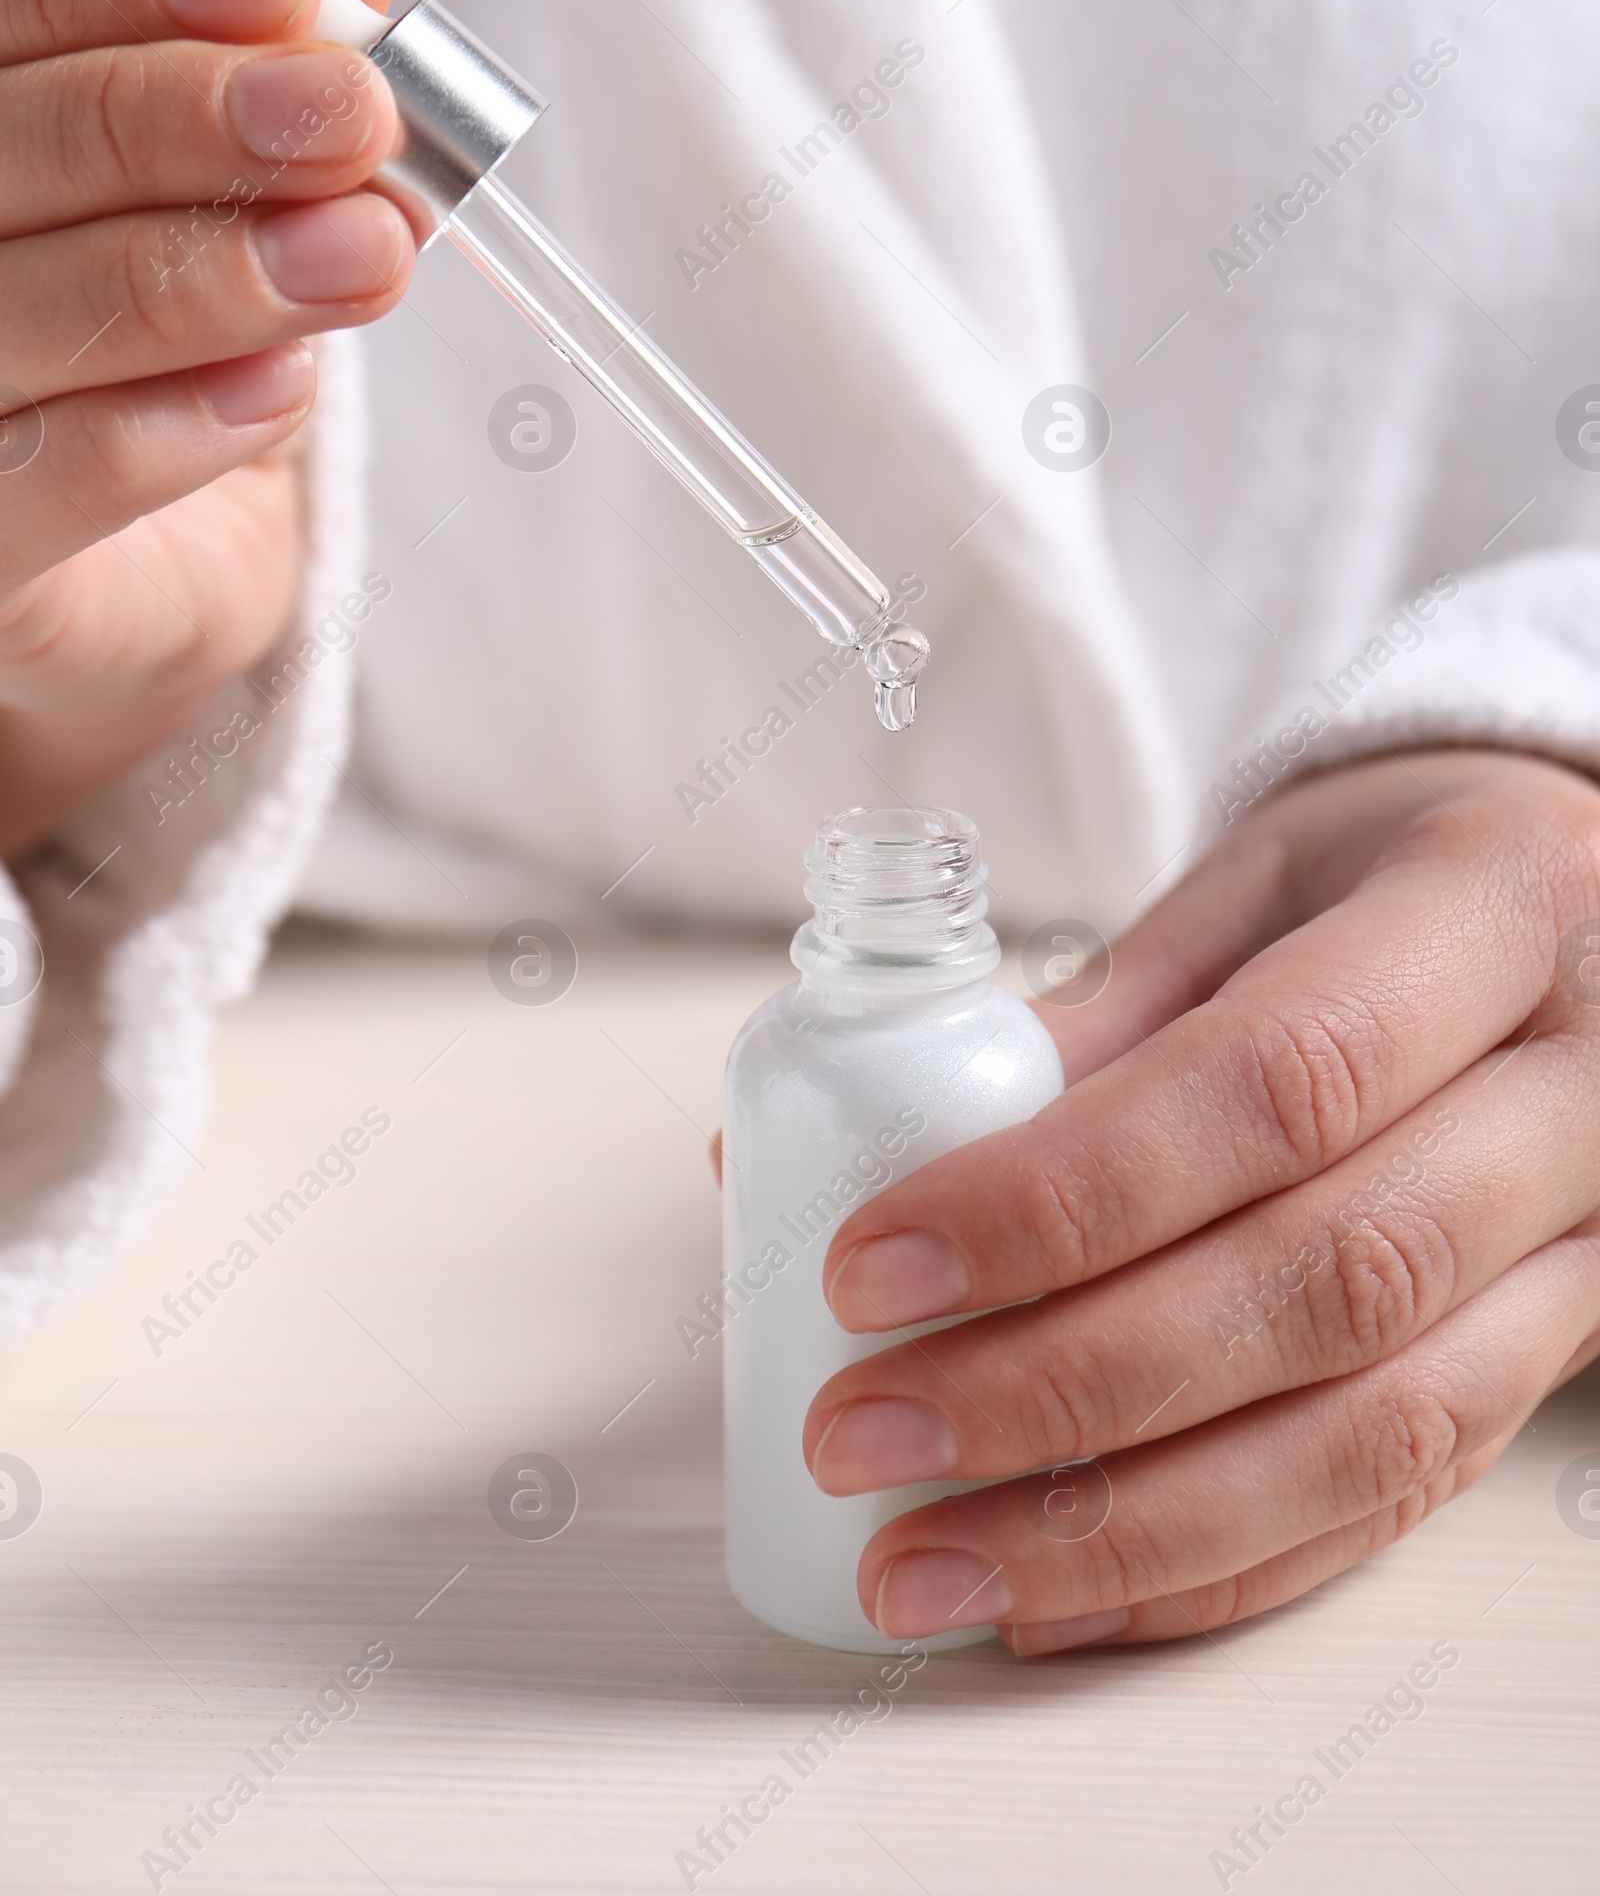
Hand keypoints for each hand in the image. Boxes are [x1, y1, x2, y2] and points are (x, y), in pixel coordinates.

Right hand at [0, 0, 411, 856]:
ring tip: (360, 252)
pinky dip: (167, 425)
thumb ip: (268, 50)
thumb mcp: (233, 188)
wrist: (133, 588)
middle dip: (196, 121)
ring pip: (26, 304)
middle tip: (355, 120)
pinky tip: (275, 381)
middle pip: (14, 141)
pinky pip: (46, 476)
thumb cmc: (162, 355)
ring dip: (207, 271)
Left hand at [805, 749, 1599, 1653]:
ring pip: (1374, 1434)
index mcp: (1497, 906)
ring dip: (1125, 1528)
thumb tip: (882, 1138)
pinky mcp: (1558, 1368)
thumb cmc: (1385, 878)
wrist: (1575, 925)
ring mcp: (1592, 1253)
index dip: (1065, 1196)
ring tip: (927, 1566)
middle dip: (1068, 1381)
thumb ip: (1107, 1014)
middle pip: (1330, 1279)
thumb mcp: (1256, 883)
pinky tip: (1054, 1600)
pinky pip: (1391, 1506)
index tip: (876, 1265)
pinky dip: (1210, 1570)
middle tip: (867, 1430)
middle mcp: (1583, 1095)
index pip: (1280, 1082)